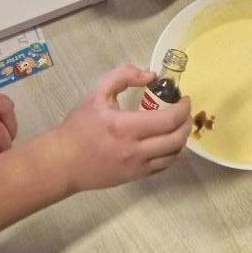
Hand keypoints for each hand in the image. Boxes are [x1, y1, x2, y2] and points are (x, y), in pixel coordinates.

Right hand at [57, 65, 191, 192]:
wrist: (64, 161)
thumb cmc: (80, 126)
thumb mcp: (98, 93)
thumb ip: (124, 76)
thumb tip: (151, 75)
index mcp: (126, 127)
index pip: (168, 120)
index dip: (183, 109)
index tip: (184, 99)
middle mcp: (135, 150)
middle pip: (176, 139)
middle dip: (187, 123)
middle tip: (185, 111)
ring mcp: (137, 167)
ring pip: (174, 156)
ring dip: (182, 139)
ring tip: (179, 125)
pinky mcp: (135, 177)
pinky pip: (163, 166)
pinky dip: (172, 153)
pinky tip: (168, 142)